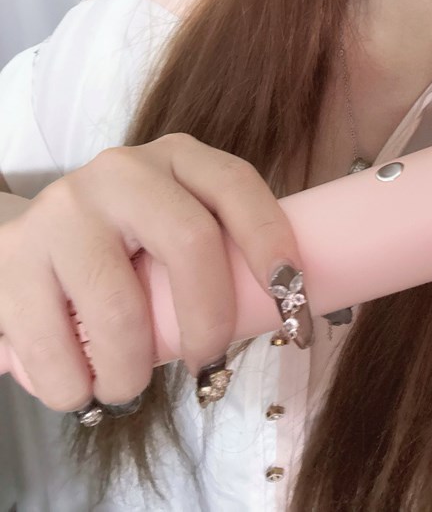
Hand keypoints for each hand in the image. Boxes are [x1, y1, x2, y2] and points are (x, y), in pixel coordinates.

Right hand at [0, 133, 303, 411]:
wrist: (23, 242)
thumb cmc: (123, 246)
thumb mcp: (172, 224)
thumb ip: (216, 249)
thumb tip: (283, 312)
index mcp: (176, 157)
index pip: (235, 184)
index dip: (270, 238)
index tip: (291, 294)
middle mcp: (122, 170)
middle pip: (189, 241)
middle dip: (210, 319)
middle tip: (208, 363)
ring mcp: (64, 209)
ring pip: (120, 308)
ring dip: (132, 371)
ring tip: (129, 386)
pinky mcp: (14, 258)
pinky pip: (54, 346)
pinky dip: (74, 387)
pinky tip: (80, 387)